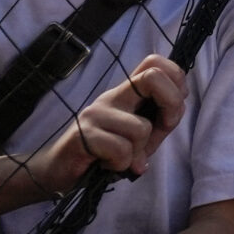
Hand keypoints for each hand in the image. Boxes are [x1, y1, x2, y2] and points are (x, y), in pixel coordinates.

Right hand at [26, 54, 184, 192]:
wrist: (58, 170)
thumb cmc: (103, 153)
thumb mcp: (140, 137)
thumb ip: (159, 123)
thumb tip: (175, 113)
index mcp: (126, 92)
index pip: (155, 63)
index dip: (176, 81)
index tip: (172, 109)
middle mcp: (112, 96)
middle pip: (153, 78)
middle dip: (172, 107)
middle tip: (162, 130)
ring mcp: (96, 113)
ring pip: (141, 127)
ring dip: (138, 152)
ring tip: (121, 158)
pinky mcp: (84, 134)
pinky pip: (121, 149)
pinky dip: (121, 164)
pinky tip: (107, 165)